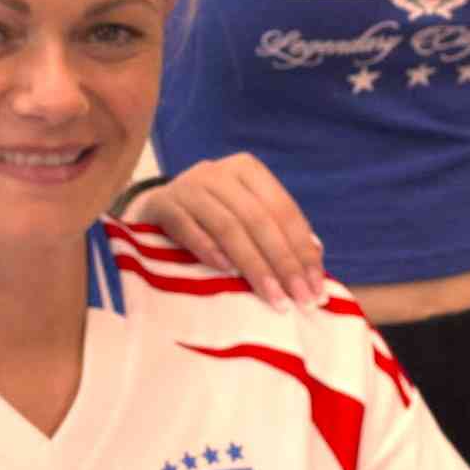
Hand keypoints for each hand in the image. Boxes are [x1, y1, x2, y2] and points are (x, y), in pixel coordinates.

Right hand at [133, 157, 325, 310]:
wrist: (153, 210)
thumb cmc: (208, 220)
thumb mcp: (244, 217)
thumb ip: (275, 235)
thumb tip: (314, 267)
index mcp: (247, 170)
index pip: (283, 210)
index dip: (302, 250)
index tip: (316, 287)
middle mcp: (218, 172)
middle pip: (258, 219)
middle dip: (283, 262)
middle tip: (300, 299)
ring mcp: (187, 186)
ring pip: (228, 226)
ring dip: (253, 265)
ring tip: (273, 297)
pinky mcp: (161, 204)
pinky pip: (188, 228)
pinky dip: (209, 250)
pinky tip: (227, 273)